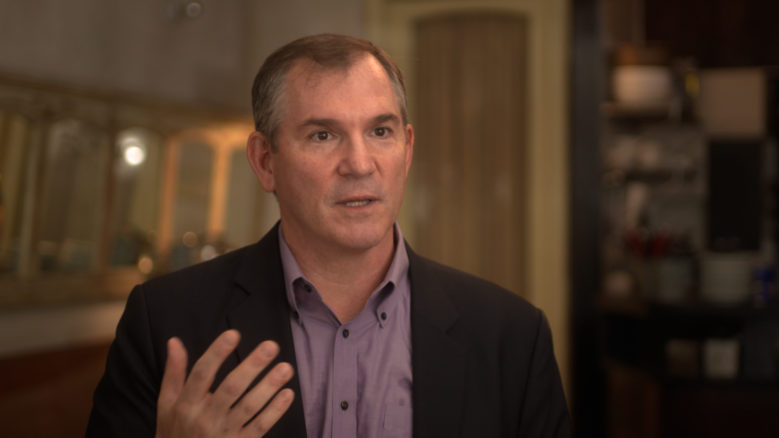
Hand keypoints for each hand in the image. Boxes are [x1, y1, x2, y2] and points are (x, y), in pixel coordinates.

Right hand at [156, 330, 294, 436]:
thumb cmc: (175, 430)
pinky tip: (287, 393)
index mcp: (186, 404)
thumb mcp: (167, 403)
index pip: (202, 374)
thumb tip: (174, 341)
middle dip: (252, 366)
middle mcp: (205, 418)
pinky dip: (275, 411)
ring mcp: (224, 433)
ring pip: (249, 407)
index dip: (217, 353)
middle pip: (231, 388)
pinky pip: (260, 427)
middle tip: (271, 346)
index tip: (234, 334)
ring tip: (286, 367)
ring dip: (268, 387)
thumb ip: (174, 372)